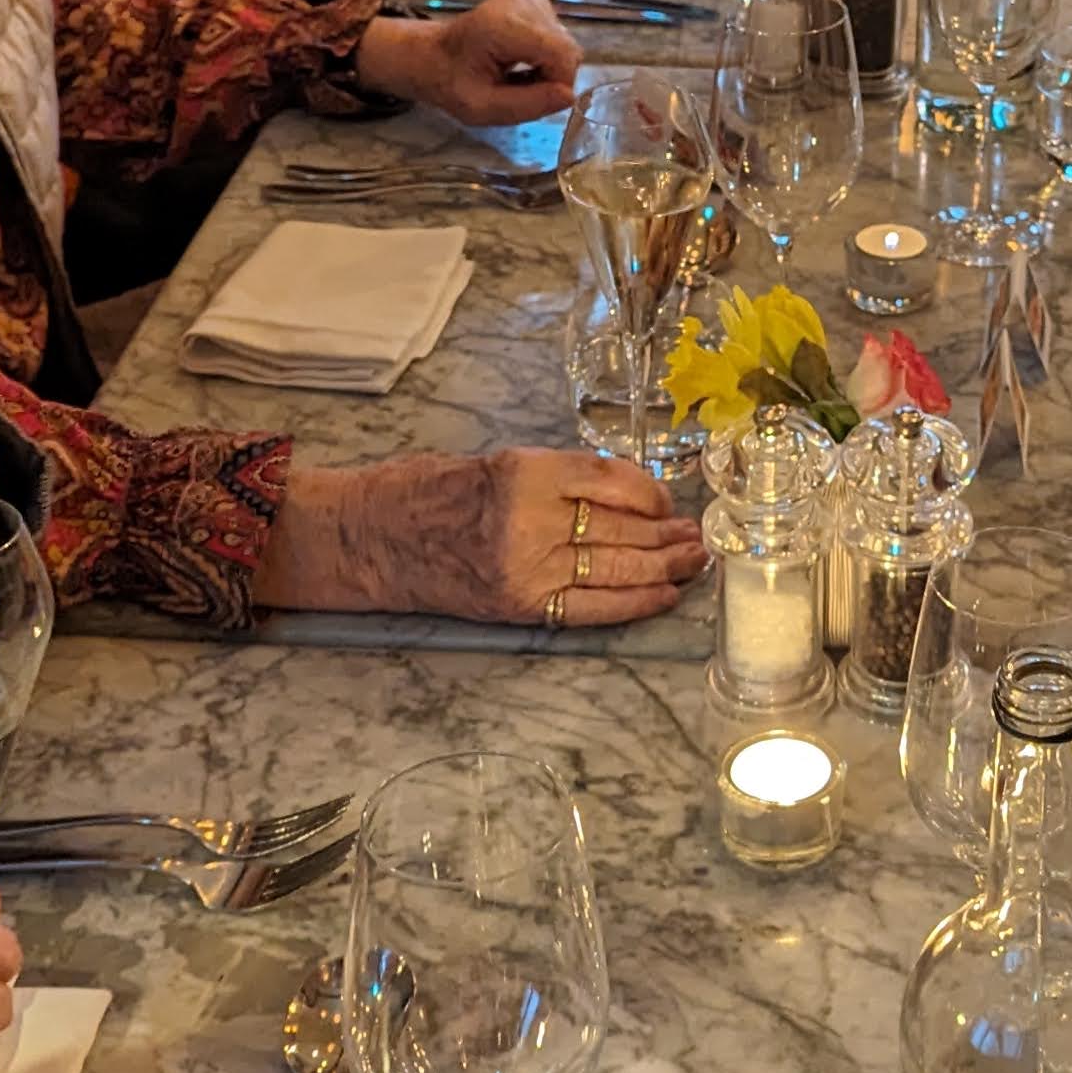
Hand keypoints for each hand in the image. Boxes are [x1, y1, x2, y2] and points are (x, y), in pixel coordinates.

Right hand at [283, 448, 706, 624]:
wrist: (374, 537)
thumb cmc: (432, 491)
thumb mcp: (502, 463)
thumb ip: (563, 477)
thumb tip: (632, 495)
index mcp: (526, 473)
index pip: (613, 481)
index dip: (653, 494)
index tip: (671, 501)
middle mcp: (529, 521)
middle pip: (622, 529)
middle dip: (667, 536)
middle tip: (698, 538)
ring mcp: (526, 569)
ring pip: (615, 569)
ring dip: (663, 569)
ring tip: (693, 565)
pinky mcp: (520, 606)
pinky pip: (592, 608)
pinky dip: (633, 604)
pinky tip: (663, 597)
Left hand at [357, 0, 581, 125]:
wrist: (433, 55)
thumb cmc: (451, 83)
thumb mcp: (482, 109)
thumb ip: (528, 104)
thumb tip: (569, 96)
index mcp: (505, 26)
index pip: (562, 53)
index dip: (558, 83)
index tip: (536, 99)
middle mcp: (521, 4)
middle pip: (567, 47)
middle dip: (553, 75)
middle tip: (523, 90)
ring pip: (565, 42)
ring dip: (549, 65)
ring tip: (519, 74)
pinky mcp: (533, 0)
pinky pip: (557, 34)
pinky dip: (546, 53)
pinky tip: (523, 59)